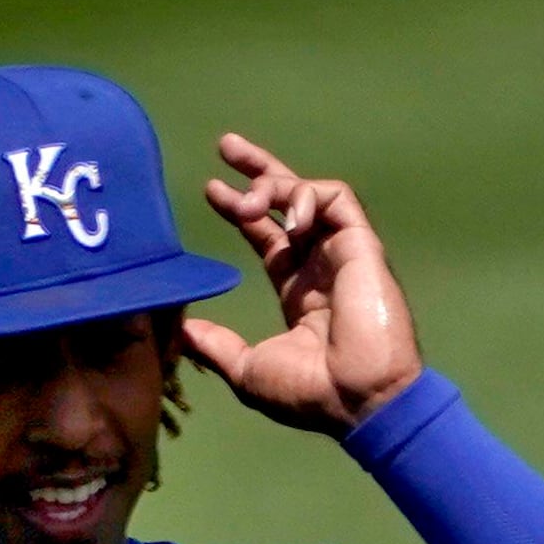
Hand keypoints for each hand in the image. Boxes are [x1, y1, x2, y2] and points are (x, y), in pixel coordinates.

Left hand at [181, 134, 425, 435]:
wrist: (359, 399)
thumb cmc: (309, 393)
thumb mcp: (248, 370)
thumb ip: (216, 346)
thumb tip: (181, 331)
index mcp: (297, 292)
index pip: (267, 236)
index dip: (239, 211)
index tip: (211, 189)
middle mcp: (320, 265)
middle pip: (287, 202)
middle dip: (259, 169)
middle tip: (226, 144)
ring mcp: (342, 253)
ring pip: (308, 194)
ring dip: (273, 187)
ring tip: (246, 203)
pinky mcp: (362, 244)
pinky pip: (337, 199)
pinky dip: (308, 197)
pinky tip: (288, 219)